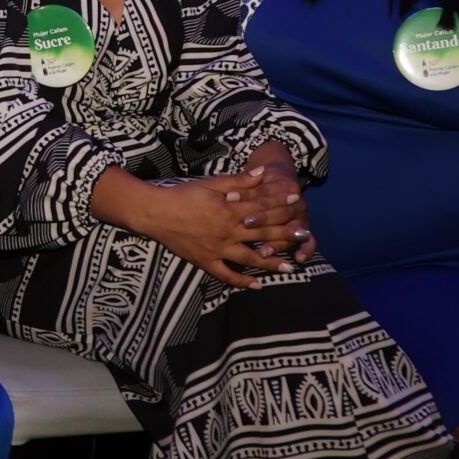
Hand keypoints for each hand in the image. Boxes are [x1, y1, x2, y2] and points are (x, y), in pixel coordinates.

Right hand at [132, 169, 298, 289]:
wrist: (155, 213)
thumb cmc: (182, 195)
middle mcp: (228, 232)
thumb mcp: (211, 183)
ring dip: (270, 263)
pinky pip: (227, 274)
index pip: (262, 208)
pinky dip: (242, 281)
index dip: (281, 204)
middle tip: (303, 236)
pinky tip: (257, 285)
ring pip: (249, 258)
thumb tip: (263, 173)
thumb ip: (239, 181)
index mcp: (230, 211)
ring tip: (289, 267)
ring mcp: (218, 249)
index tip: (297, 201)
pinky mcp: (206, 261)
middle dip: (285, 234)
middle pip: (262, 234)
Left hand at [238, 144, 317, 263]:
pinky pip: (310, 243)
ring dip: (279, 242)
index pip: (266, 193)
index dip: (248, 195)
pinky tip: (298, 259)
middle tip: (246, 224)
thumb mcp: (252, 180)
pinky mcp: (305, 232)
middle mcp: (297, 202)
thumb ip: (243, 187)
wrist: (280, 179)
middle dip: (263, 219)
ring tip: (263, 252)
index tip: (231, 200)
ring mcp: (302, 218)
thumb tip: (230, 196)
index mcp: (285, 186)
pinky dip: (306, 250)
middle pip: (280, 213)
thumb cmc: (261, 181)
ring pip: (292, 230)